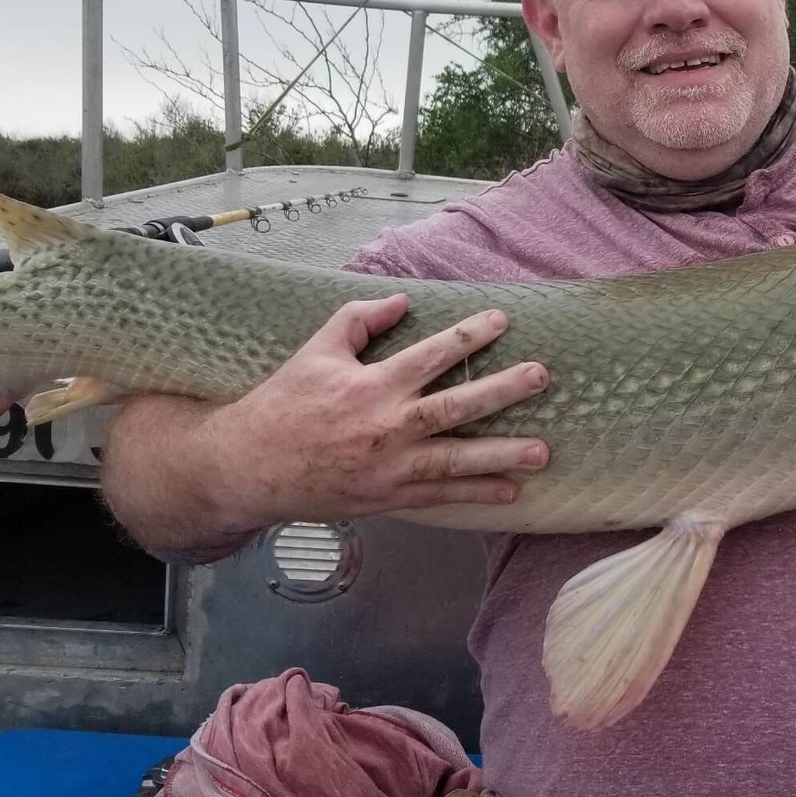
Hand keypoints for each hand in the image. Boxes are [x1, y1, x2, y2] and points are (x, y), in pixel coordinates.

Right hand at [197, 293, 550, 529]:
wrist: (252, 467)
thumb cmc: (285, 404)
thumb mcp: (316, 351)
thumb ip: (358, 320)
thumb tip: (401, 300)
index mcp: (372, 385)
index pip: (431, 355)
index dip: (468, 336)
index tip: (501, 321)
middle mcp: (388, 426)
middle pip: (456, 407)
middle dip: (503, 391)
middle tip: (541, 377)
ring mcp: (391, 466)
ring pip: (457, 459)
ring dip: (503, 455)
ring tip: (543, 451)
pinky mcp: (389, 496)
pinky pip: (441, 496)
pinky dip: (477, 495)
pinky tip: (511, 490)